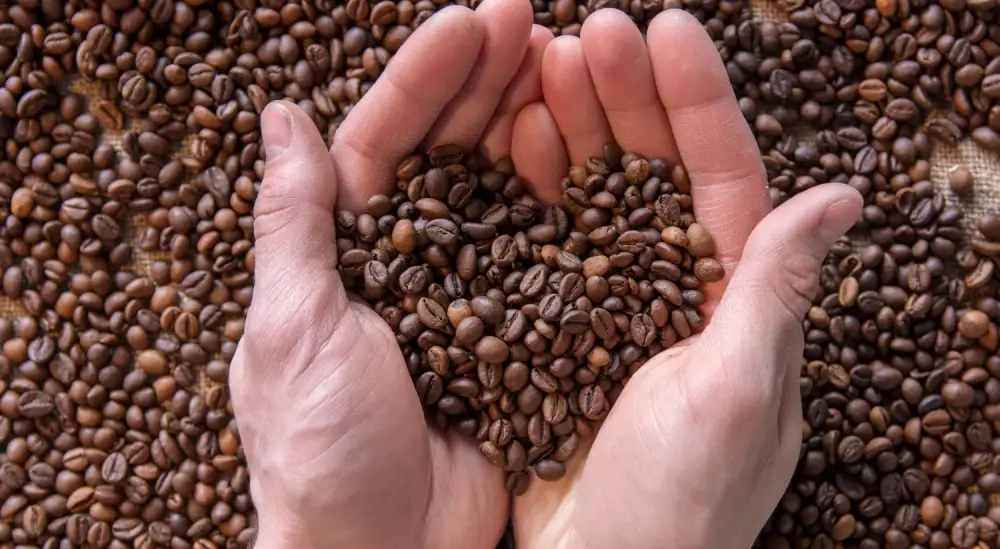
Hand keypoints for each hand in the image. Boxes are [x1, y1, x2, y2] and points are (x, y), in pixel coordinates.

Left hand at [228, 2, 560, 546]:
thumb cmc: (319, 450)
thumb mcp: (292, 326)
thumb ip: (294, 221)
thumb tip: (280, 117)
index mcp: (341, 253)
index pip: (383, 141)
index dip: (425, 77)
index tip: (471, 20)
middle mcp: (404, 264)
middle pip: (448, 153)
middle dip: (485, 82)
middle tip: (532, 18)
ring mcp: (465, 296)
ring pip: (500, 194)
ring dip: (529, 126)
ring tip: (567, 61)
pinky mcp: (514, 334)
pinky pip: (541, 257)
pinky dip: (563, 208)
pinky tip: (590, 159)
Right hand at [507, 10, 862, 548]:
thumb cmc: (679, 505)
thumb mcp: (735, 393)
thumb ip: (774, 291)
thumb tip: (844, 196)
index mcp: (734, 301)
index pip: (723, 178)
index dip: (696, 101)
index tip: (666, 30)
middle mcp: (674, 291)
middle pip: (652, 171)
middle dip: (624, 96)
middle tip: (587, 30)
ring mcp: (610, 304)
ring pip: (593, 197)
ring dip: (571, 129)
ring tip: (539, 64)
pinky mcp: (554, 326)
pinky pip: (544, 242)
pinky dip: (528, 192)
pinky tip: (508, 144)